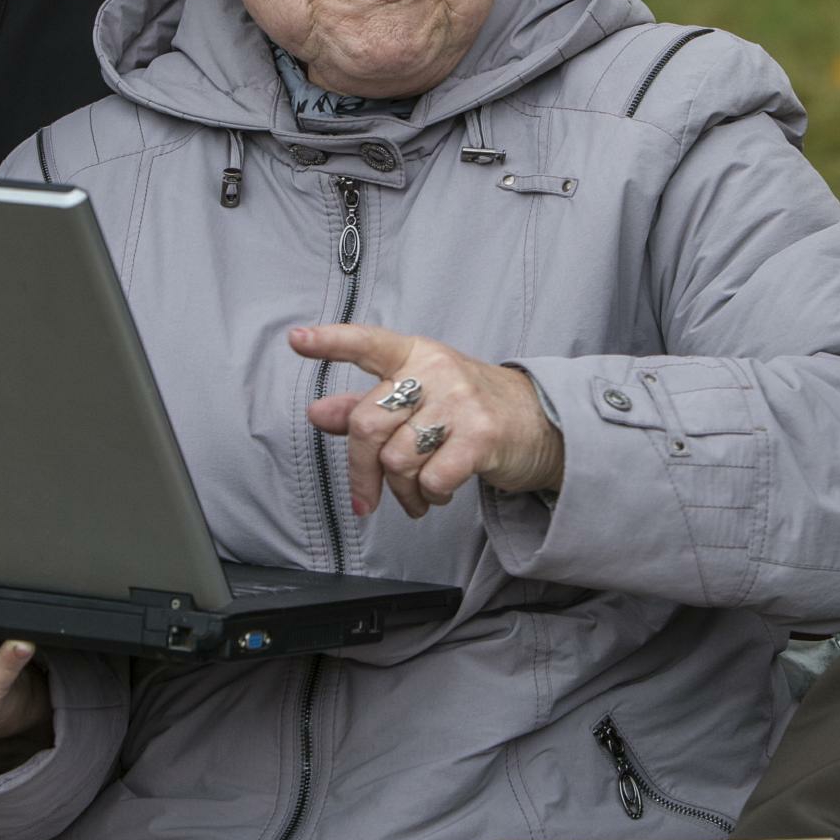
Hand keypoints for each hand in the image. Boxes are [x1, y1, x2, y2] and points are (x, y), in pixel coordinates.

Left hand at [292, 322, 565, 519]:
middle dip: (360, 473)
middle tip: (365, 499)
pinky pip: (430, 479)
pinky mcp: (481, 436)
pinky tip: (440, 491)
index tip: (297, 341)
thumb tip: (318, 413)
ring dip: (402, 491)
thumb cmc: (470, 409)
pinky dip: (429, 496)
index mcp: (416, 355)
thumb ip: (368, 405)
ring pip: (397, 460)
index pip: (367, 343)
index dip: (330, 343)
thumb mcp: (421, 397)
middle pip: (367, 425)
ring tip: (418, 493)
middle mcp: (436, 372)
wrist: (543, 424)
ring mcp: (460, 401)